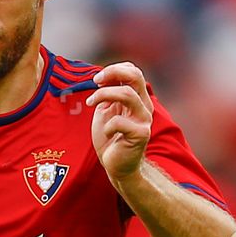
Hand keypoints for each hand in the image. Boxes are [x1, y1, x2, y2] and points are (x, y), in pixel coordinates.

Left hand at [86, 62, 153, 183]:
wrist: (117, 166)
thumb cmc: (110, 139)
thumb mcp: (106, 111)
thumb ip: (107, 95)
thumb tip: (101, 77)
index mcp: (137, 98)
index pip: (133, 72)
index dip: (115, 69)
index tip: (97, 80)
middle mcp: (144, 106)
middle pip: (135, 76)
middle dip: (113, 72)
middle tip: (95, 81)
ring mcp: (144, 120)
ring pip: (127, 94)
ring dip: (104, 94)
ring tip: (91, 103)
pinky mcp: (140, 134)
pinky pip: (120, 122)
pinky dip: (107, 125)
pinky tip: (105, 133)